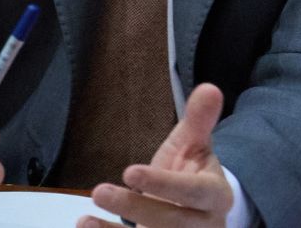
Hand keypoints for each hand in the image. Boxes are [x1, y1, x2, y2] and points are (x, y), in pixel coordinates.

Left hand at [79, 83, 231, 227]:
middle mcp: (201, 224)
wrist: (196, 213)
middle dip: (135, 207)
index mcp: (215, 195)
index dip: (164, 185)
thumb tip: (209, 87)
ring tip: (89, 211)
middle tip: (99, 192)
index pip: (195, 192)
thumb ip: (200, 120)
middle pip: (171, 221)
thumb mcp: (195, 146)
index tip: (130, 172)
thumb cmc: (191, 175)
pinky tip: (85, 223)